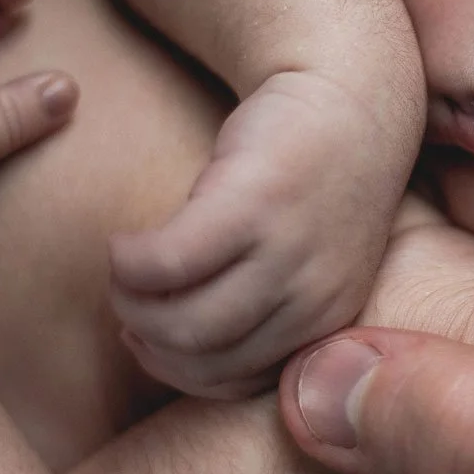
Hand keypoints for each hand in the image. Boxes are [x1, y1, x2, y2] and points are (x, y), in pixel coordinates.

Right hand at [108, 69, 411, 396]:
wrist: (349, 93)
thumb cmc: (314, 182)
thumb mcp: (307, 261)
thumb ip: (265, 309)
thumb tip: (174, 346)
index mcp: (327, 318)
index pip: (235, 381)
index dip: (175, 368)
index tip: (145, 340)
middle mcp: (314, 294)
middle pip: (202, 356)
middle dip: (146, 338)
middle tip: (126, 301)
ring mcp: (287, 250)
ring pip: (183, 320)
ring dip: (131, 303)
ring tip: (123, 270)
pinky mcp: (254, 203)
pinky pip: (167, 262)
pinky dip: (129, 262)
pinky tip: (123, 241)